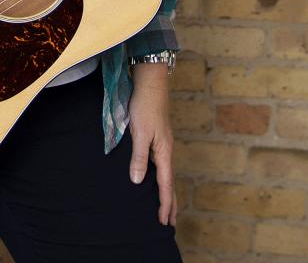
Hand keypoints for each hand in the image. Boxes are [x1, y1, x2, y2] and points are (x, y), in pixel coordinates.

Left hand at [127, 62, 176, 226]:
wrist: (150, 84)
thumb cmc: (144, 107)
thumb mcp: (140, 133)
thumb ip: (138, 157)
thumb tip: (137, 181)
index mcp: (164, 152)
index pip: (165, 184)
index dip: (164, 203)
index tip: (163, 221)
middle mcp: (166, 151)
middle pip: (170, 182)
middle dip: (170, 203)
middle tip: (169, 222)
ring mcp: (163, 145)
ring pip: (166, 174)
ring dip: (166, 192)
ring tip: (165, 206)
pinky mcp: (157, 138)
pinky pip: (161, 165)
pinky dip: (161, 178)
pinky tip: (155, 179)